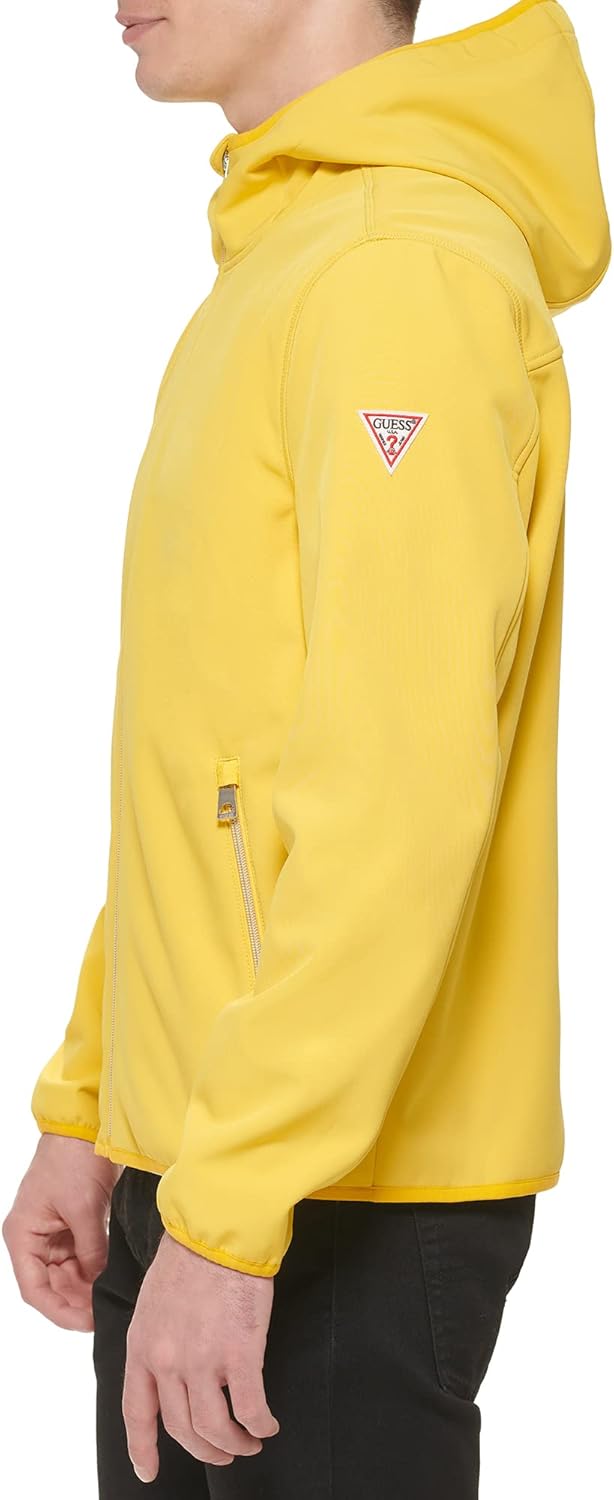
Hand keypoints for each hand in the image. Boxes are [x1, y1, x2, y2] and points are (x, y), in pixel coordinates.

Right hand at [2, 1134, 120, 1331]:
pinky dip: (94, 1271)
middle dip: (76, 1302)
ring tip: (109, 1300)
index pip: (34, 1289)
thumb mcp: (84, 1209)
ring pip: (67, 1275)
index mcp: (22, 1235)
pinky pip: (81, 1258)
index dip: (58, 1311)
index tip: (85, 1323)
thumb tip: (100, 1283)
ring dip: (86, 1289)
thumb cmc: (74, 1160)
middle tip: (104, 1314)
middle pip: (51, 1286)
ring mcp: (53, 1233)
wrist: (87, 1125)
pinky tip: (111, 1281)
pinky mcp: (73, 1225)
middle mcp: (34, 1238)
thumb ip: (92, 1251)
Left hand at [123, 1230, 279, 1480]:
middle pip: (182, 1429)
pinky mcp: (240, 1354)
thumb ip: (158, 1340)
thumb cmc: (190, 1256)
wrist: (218, 1228)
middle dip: (205, 1450)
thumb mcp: (154, 1302)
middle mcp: (166, 1361)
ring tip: (250, 1441)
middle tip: (225, 1451)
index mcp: (141, 1346)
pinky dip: (260, 1423)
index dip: (141, 1448)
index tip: (148, 1471)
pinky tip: (269, 1423)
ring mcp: (202, 1361)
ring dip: (234, 1443)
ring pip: (214, 1428)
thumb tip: (175, 1369)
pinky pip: (250, 1408)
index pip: (136, 1411)